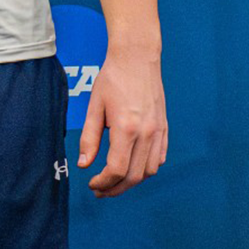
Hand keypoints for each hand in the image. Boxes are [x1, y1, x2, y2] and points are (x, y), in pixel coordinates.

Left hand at [77, 47, 165, 196]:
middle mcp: (147, 133)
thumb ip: (89, 138)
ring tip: (114, 181)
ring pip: (149, 171)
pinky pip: (160, 158)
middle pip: (134, 176)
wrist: (137, 58)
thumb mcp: (94, 106)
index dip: (103, 183)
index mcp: (126, 128)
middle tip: (100, 190)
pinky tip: (132, 167)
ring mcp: (159, 131)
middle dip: (115, 188)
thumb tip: (84, 165)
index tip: (92, 184)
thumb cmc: (113, 79)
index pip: (117, 169)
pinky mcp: (165, 128)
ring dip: (132, 181)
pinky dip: (146, 168)